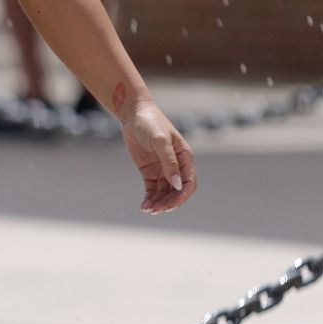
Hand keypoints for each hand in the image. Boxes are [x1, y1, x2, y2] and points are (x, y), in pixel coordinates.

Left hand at [120, 99, 196, 213]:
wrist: (133, 114)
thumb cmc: (150, 123)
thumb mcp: (160, 141)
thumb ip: (169, 162)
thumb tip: (177, 184)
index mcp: (185, 157)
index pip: (189, 183)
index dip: (182, 196)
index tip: (170, 205)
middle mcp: (176, 166)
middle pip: (177, 191)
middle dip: (169, 203)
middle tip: (156, 210)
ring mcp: (162, 169)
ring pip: (164, 193)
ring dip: (158, 203)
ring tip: (148, 209)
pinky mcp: (149, 171)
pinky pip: (152, 190)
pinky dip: (149, 199)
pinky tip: (144, 206)